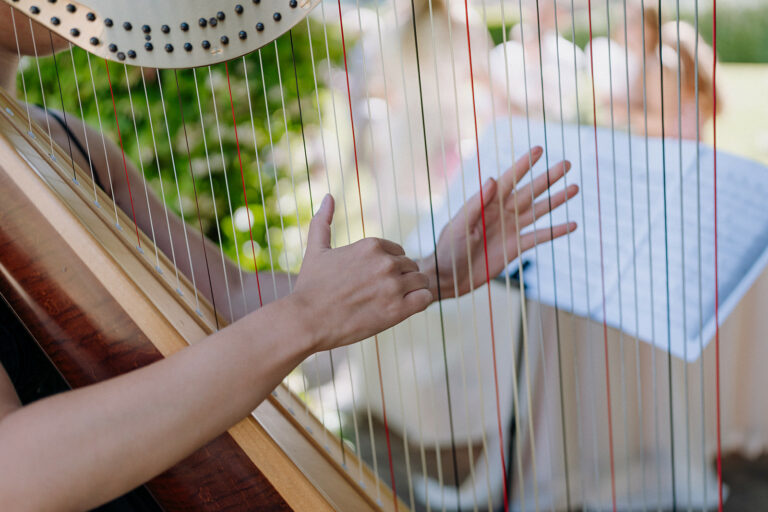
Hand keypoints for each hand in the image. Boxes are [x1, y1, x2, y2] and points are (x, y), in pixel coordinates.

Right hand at [293, 194, 432, 351]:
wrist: (306, 320)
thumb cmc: (309, 287)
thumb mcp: (315, 249)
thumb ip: (323, 221)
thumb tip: (328, 196)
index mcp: (371, 245)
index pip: (399, 251)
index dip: (390, 266)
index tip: (376, 280)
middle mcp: (385, 262)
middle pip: (412, 266)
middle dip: (402, 278)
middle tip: (383, 294)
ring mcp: (393, 286)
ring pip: (422, 281)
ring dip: (412, 291)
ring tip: (394, 302)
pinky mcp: (398, 310)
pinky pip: (426, 298)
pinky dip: (420, 302)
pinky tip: (404, 309)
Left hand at [421, 146, 577, 298]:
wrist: (448, 277)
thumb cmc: (448, 248)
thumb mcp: (459, 224)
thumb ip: (476, 203)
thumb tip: (492, 178)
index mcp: (487, 203)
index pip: (509, 179)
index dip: (524, 164)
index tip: (539, 149)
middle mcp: (502, 213)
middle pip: (530, 191)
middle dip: (548, 178)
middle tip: (567, 163)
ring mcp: (510, 230)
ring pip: (538, 211)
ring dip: (556, 200)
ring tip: (575, 188)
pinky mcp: (515, 248)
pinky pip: (539, 237)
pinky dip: (555, 231)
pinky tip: (572, 224)